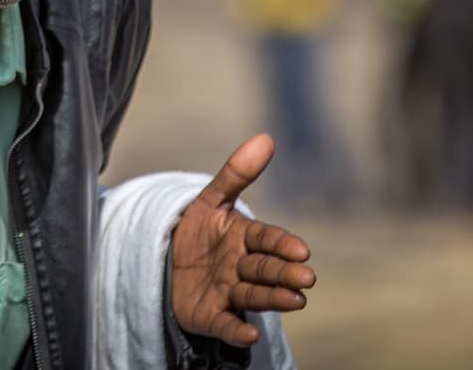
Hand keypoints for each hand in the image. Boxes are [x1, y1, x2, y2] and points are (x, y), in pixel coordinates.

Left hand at [170, 134, 316, 347]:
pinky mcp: (212, 317)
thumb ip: (236, 174)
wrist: (166, 263)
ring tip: (295, 300)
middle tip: (306, 277)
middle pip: (264, 269)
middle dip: (284, 273)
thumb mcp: (210, 201)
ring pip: (253, 296)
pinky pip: (225, 325)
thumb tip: (266, 137)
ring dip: (273, 298)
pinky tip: (249, 334)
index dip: (281, 244)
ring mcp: (228, 294)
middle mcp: (241, 268)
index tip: (301, 249)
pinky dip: (237, 330)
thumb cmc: (197, 232)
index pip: (266, 239)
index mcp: (244, 238)